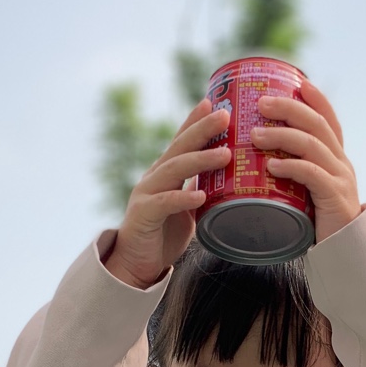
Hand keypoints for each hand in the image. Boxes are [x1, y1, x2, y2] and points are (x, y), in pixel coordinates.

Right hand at [105, 101, 231, 289]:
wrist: (136, 264)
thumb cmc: (164, 235)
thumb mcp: (188, 208)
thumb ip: (201, 190)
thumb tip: (229, 180)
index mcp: (166, 173)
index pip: (182, 141)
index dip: (196, 121)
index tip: (215, 102)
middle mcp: (155, 176)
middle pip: (179, 147)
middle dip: (202, 129)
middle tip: (224, 115)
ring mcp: (147, 193)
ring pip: (174, 170)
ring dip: (200, 160)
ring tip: (225, 154)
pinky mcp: (144, 214)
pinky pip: (166, 203)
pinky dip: (183, 198)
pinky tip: (201, 195)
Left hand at [252, 79, 360, 243]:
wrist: (344, 252)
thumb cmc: (319, 223)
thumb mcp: (309, 191)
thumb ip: (295, 173)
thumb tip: (260, 159)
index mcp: (337, 158)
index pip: (329, 119)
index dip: (316, 98)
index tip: (297, 82)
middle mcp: (341, 162)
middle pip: (316, 124)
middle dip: (288, 109)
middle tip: (260, 103)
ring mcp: (340, 178)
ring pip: (312, 145)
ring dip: (281, 136)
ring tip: (254, 135)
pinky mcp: (334, 197)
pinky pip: (312, 174)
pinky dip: (290, 166)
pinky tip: (272, 165)